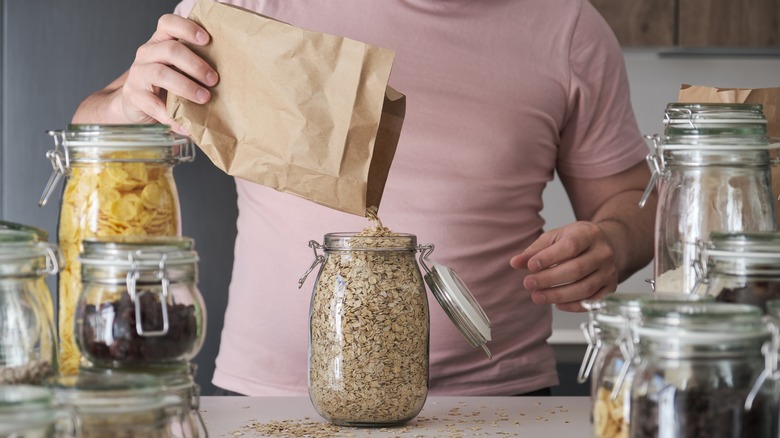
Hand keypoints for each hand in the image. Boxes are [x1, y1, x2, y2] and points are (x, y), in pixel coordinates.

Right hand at [120, 14, 217, 132]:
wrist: (136, 104)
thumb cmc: (166, 84)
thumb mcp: (178, 69)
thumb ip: (196, 65)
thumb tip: (233, 75)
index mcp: (160, 42)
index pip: (168, 24)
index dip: (186, 28)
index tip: (207, 39)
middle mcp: (147, 54)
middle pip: (170, 50)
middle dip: (195, 64)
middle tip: (214, 80)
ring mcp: (138, 74)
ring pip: (160, 73)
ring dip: (186, 86)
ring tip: (204, 98)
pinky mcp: (134, 96)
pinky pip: (153, 105)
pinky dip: (171, 116)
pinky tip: (185, 125)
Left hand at [509, 221, 618, 311]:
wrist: (606, 244)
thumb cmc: (576, 240)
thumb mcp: (555, 237)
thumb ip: (535, 250)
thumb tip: (515, 263)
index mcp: (589, 234)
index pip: (570, 246)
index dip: (549, 258)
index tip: (530, 266)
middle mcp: (603, 253)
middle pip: (577, 269)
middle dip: (549, 279)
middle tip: (528, 283)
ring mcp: (609, 271)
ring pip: (585, 288)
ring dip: (558, 295)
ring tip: (537, 296)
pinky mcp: (611, 287)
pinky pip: (592, 301)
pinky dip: (574, 306)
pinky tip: (557, 304)